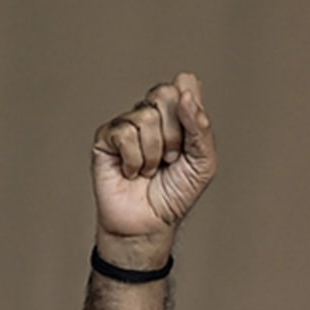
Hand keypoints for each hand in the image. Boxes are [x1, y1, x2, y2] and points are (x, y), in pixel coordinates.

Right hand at [91, 72, 217, 263]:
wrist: (151, 223)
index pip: (183, 86)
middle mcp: (150, 115)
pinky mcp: (105, 138)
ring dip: (155, 153)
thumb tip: (186, 92)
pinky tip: (132, 173)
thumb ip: (202, 128)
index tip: (190, 138)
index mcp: (176, 116)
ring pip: (145, 117)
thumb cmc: (177, 193)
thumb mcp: (204, 163)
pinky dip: (135, 160)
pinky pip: (124, 134)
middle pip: (164, 94)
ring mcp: (126, 124)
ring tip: (152, 170)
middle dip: (175, 134)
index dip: (189, 107)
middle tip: (172, 159)